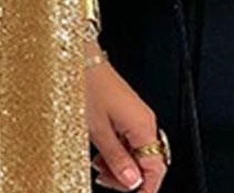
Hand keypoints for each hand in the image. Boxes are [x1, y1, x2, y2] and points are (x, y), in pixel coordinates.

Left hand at [85, 44, 167, 192]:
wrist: (77, 55)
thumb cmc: (85, 83)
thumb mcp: (96, 129)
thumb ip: (116, 158)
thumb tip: (133, 182)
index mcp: (143, 125)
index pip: (156, 169)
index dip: (145, 188)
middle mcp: (144, 119)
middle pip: (147, 161)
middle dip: (128, 177)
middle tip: (105, 181)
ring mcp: (134, 113)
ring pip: (136, 151)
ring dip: (120, 164)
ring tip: (98, 167)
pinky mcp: (123, 108)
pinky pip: (127, 137)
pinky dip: (116, 149)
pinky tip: (100, 152)